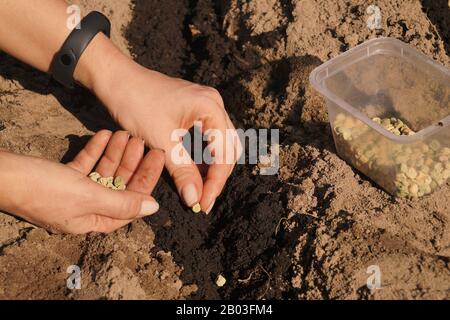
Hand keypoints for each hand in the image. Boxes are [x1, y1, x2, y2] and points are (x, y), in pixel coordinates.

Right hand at [0, 130, 164, 233]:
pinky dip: (96, 150)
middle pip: (118, 185)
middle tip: (142, 140)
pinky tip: (104, 134)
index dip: (147, 180)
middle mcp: (86, 209)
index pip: (131, 203)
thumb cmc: (43, 189)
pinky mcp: (62, 177)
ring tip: (125, 133)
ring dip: (115, 153)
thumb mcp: (88, 197)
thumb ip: (122, 203)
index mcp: (94, 220)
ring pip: (103, 172)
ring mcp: (73, 193)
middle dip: (131, 162)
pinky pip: (86, 164)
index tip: (158, 156)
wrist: (2, 176)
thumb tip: (151, 209)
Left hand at [93, 62, 240, 213]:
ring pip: (220, 145)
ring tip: (197, 190)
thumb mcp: (160, 141)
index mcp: (211, 108)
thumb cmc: (136, 103)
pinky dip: (202, 158)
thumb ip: (182, 171)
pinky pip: (208, 138)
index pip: (224, 154)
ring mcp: (206, 106)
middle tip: (202, 201)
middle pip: (228, 149)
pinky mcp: (196, 110)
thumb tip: (195, 200)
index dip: (215, 182)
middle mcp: (214, 105)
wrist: (117, 80)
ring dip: (210, 169)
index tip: (203, 204)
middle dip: (216, 177)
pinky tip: (192, 172)